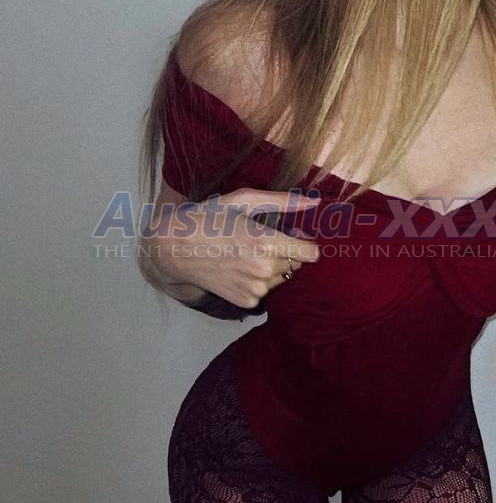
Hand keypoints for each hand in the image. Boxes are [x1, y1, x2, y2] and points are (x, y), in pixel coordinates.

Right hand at [156, 186, 321, 307]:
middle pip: (296, 264)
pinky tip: (238, 268)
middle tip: (259, 240)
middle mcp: (263, 269)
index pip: (311, 253)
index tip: (293, 235)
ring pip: (282, 277)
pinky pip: (266, 290)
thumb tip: (314, 203)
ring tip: (245, 253)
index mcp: (265, 242)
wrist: (174, 249)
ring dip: (273, 267)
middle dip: (286, 252)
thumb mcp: (243, 201)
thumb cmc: (209, 218)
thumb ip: (282, 202)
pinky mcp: (247, 301)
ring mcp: (255, 288)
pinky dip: (259, 281)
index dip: (304, 242)